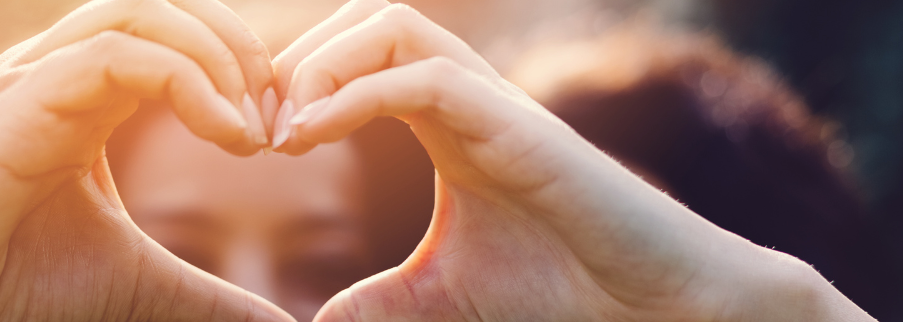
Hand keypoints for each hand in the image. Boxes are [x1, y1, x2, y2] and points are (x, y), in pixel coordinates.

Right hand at [0, 0, 291, 319]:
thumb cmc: (11, 292)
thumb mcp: (139, 288)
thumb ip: (206, 296)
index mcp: (83, 97)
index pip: (171, 33)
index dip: (235, 65)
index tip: (273, 134)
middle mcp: (54, 74)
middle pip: (161, 4)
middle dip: (234, 43)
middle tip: (272, 114)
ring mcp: (30, 82)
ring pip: (140, 11)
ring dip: (214, 56)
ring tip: (247, 127)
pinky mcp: (15, 105)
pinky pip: (111, 56)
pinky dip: (182, 80)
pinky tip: (225, 133)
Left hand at [272, 0, 875, 319]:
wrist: (647, 304)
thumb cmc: (558, 288)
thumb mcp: (438, 294)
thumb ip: (376, 298)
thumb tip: (317, 321)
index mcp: (444, 120)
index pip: (356, 55)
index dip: (295, 82)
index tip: (255, 141)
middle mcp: (464, 97)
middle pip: (365, 19)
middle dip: (297, 58)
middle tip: (258, 126)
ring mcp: (492, 103)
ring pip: (392, 22)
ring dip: (322, 64)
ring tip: (283, 130)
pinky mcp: (516, 124)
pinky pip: (427, 75)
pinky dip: (357, 94)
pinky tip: (311, 137)